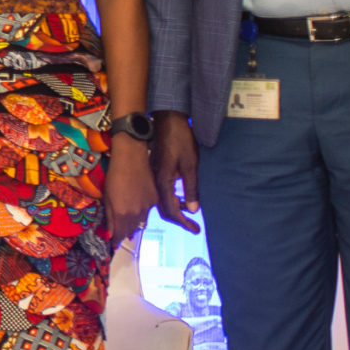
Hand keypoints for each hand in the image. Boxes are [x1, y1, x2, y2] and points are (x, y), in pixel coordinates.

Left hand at [105, 135, 158, 246]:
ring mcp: (147, 206)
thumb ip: (109, 216)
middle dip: (123, 234)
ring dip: (132, 226)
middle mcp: (136, 213)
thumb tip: (110, 234)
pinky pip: (147, 212)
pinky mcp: (155, 199)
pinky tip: (135, 211)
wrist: (132, 157)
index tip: (112, 244)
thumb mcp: (107, 196)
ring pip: (140, 223)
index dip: (116, 241)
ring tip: (125, 226)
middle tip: (118, 236)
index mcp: (122, 212)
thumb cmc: (114, 174)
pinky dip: (140, 215)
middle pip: (130, 230)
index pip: (120, 234)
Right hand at [149, 113, 200, 229]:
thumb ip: (191, 188)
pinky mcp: (156, 170)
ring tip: (189, 211)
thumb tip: (193, 210)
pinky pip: (161, 191)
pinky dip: (171, 199)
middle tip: (193, 226)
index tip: (195, 229)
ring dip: (174, 208)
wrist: (167, 120)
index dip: (183, 222)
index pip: (170, 210)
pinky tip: (180, 196)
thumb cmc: (180, 139)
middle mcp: (155, 181)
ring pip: (161, 200)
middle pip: (163, 208)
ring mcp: (154, 175)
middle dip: (178, 219)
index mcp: (163, 181)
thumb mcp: (190, 164)